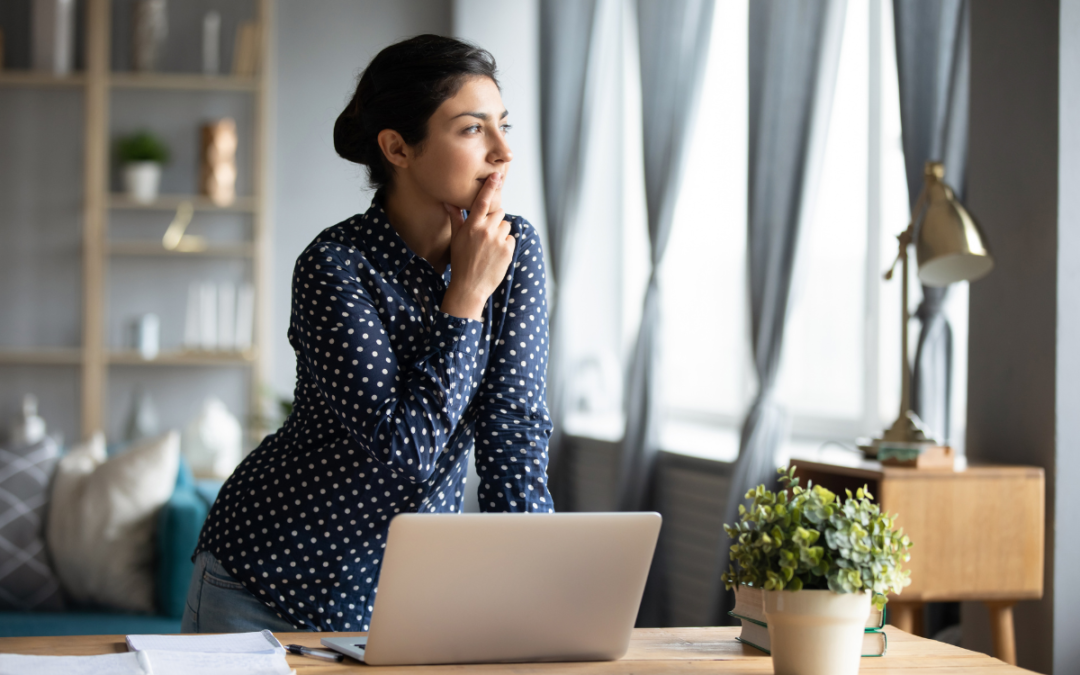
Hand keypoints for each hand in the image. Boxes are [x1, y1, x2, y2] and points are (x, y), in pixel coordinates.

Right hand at [440, 173, 513, 320]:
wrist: (470, 287)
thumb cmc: (461, 262)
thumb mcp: (456, 238)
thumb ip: (456, 218)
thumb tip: (448, 202)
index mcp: (471, 226)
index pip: (482, 201)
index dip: (490, 187)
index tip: (497, 175)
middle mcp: (485, 230)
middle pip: (499, 212)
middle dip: (494, 220)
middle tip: (486, 234)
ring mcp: (497, 240)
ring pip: (506, 225)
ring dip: (501, 232)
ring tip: (490, 246)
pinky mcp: (508, 250)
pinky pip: (511, 238)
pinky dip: (506, 244)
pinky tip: (496, 254)